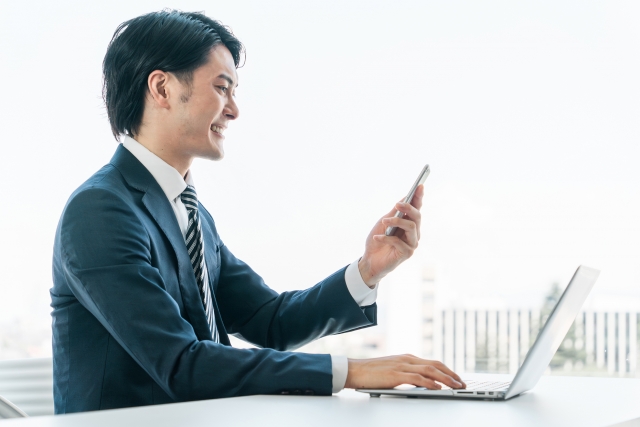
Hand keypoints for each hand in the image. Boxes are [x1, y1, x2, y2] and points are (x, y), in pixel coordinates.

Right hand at [344, 354, 465, 389]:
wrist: (355, 370)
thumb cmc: (371, 372)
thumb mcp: (393, 370)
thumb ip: (407, 374)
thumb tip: (423, 383)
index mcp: (407, 358)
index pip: (433, 362)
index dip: (447, 370)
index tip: (457, 378)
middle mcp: (407, 359)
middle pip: (435, 364)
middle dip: (451, 374)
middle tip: (462, 383)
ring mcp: (402, 366)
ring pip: (430, 370)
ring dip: (445, 378)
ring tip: (455, 386)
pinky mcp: (396, 374)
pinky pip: (417, 378)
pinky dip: (430, 382)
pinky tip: (437, 387)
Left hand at [358, 184, 423, 286]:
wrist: (370, 261)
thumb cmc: (377, 240)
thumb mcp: (383, 223)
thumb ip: (393, 213)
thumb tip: (404, 199)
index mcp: (409, 224)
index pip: (417, 208)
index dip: (419, 197)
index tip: (419, 185)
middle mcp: (414, 233)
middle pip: (417, 217)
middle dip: (408, 208)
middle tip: (397, 204)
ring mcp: (412, 243)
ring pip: (411, 227)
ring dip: (396, 222)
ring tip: (383, 222)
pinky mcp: (407, 253)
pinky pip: (398, 241)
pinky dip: (386, 238)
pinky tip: (377, 237)